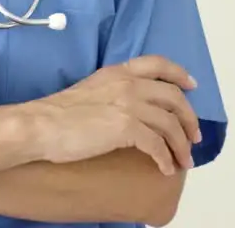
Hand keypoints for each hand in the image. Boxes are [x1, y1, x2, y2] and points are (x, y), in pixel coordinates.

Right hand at [26, 55, 200, 175]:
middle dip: (189, 119)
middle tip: (193, 137)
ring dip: (181, 145)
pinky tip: (165, 168)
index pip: (158, 64)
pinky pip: (157, 145)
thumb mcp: (91, 89)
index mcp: (118, 72)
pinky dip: (165, 158)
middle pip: (173, 97)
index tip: (191, 86)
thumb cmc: (57, 114)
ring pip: (170, 124)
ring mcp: (129, 104)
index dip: (179, 74)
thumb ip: (112, 92)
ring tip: (183, 161)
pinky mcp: (126, 127)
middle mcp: (128, 83)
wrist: (41, 125)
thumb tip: (128, 110)